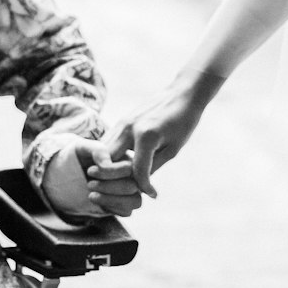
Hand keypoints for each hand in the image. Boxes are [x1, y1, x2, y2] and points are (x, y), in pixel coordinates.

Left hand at [40, 135, 142, 219]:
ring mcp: (132, 191)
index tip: (90, 170)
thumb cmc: (84, 156)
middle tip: (89, 184)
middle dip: (108, 187)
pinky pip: (127, 212)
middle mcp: (134, 175)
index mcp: (128, 158)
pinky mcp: (125, 205)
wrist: (77, 171)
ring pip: (135, 201)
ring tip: (91, 195)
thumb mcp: (86, 148)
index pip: (130, 169)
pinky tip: (97, 200)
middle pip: (132, 186)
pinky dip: (110, 207)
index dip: (110, 172)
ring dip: (110, 200)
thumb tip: (107, 164)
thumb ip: (98, 150)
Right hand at [104, 69, 223, 199]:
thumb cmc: (183, 122)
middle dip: (113, 180)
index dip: (144, 187)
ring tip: (124, 179)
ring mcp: (122, 123)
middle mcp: (128, 128)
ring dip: (110, 169)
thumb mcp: (173, 149)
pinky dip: (112, 157)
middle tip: (127, 189)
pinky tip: (124, 164)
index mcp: (145, 135)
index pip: (135, 171)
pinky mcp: (121, 121)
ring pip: (103, 153)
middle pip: (107, 162)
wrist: (182, 93)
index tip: (153, 194)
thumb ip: (153, 167)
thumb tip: (140, 186)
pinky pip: (108, 143)